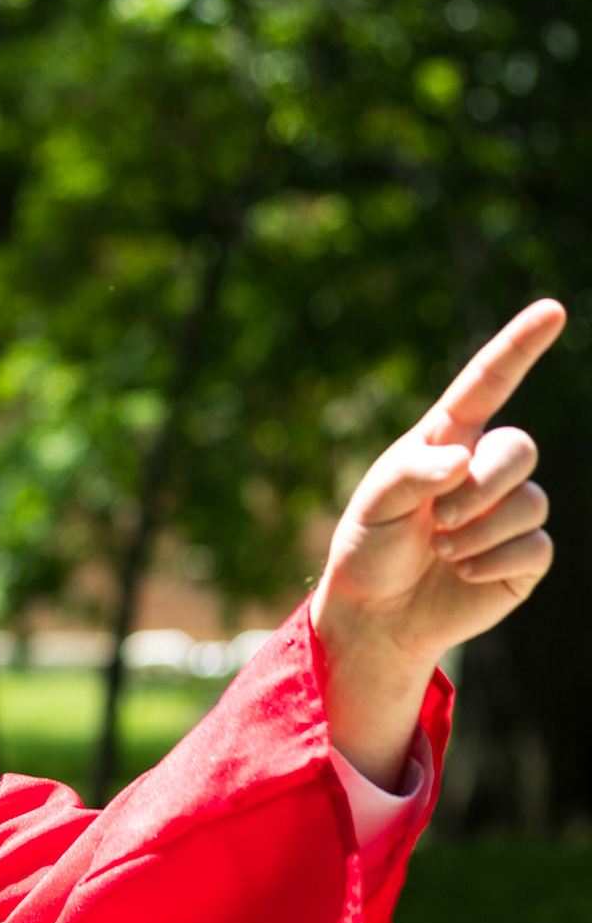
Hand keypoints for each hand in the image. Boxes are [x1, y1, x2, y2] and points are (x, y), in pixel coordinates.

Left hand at [310, 299, 565, 788]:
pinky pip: (535, 545)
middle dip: (481, 484)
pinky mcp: (526, 554)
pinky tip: (461, 572)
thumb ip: (411, 474)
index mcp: (446, 441)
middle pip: (521, 446)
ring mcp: (510, 510)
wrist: (377, 612)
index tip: (552, 310)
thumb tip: (461, 458)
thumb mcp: (373, 507)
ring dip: (478, 529)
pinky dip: (492, 560)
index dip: (518, 347)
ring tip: (441, 549)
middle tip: (436, 518)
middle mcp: (484, 468)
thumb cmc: (370, 549)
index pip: (487, 384)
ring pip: (529, 499)